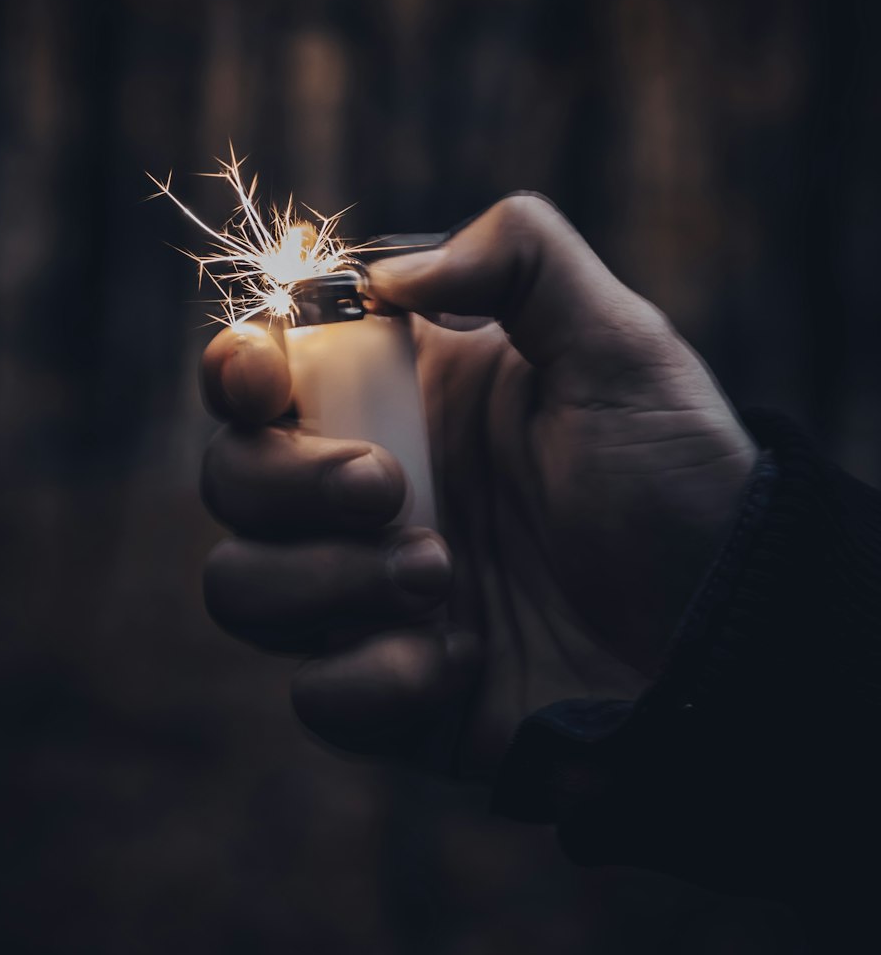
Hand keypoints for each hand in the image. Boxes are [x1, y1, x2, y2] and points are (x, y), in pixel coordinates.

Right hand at [198, 194, 755, 778]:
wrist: (723, 635)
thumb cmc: (676, 481)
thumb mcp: (621, 345)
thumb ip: (520, 258)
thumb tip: (388, 276)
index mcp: (403, 405)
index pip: (261, 379)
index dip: (234, 371)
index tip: (262, 377)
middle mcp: (368, 496)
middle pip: (230, 480)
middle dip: (287, 482)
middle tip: (391, 487)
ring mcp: (370, 597)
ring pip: (240, 589)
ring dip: (325, 582)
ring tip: (441, 577)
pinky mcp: (390, 692)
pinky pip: (313, 696)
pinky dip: (369, 680)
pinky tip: (455, 664)